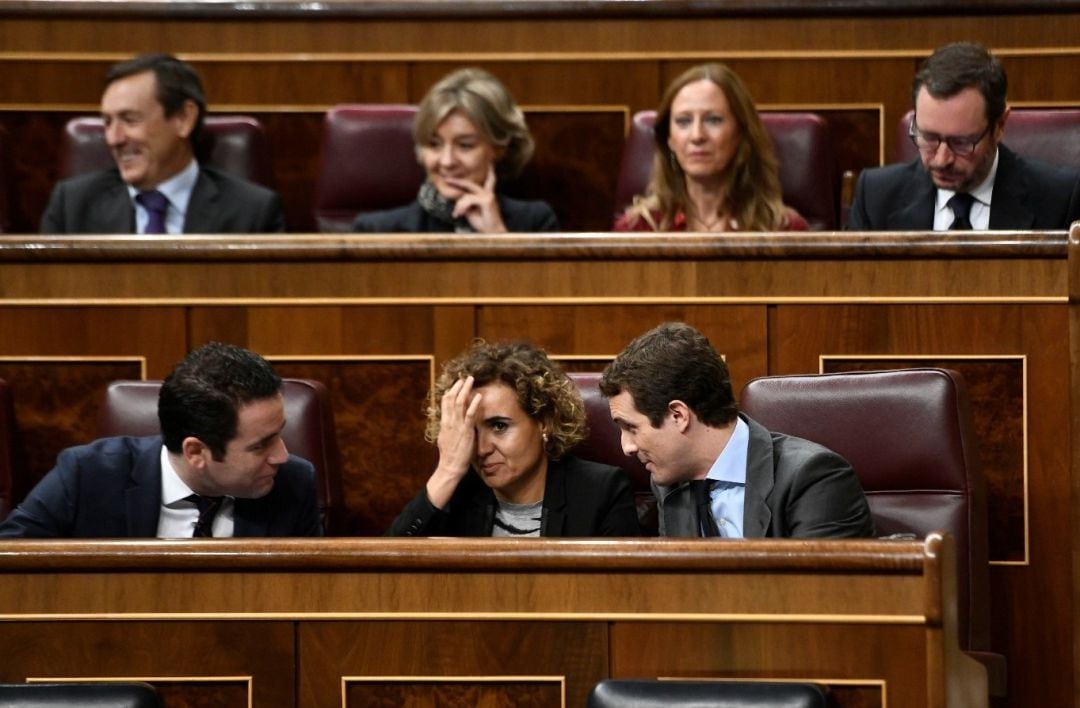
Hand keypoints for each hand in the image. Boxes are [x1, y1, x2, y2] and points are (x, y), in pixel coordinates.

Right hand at [426, 375, 481, 508]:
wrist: (450, 467)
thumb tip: (450, 423)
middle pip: (451, 399)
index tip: (456, 384)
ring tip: (470, 380)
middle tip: (464, 378)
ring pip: (459, 403)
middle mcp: (449, 422)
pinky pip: (469, 415)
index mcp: (444, 423)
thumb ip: (449, 429)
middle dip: (457, 387)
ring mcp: (456, 426)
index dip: (450, 392)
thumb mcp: (446, 439)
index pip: (445, 403)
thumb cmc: (450, 456)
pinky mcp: (465, 431)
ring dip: (465, 390)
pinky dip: (474, 404)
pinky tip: (478, 396)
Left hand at [447, 166, 507, 232]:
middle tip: (447, 179)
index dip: (490, 172)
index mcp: (487, 195)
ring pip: (466, 195)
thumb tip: (458, 197)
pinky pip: (468, 200)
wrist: (492, 233)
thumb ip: (467, 203)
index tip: (490, 164)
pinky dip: (462, 207)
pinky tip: (460, 214)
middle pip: (470, 184)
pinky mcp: (487, 200)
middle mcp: (488, 193)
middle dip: (457, 182)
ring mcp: (488, 196)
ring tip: (457, 215)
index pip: (489, 181)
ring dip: (459, 206)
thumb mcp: (472, 211)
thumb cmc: (484, 224)